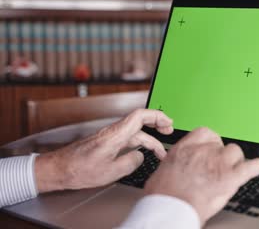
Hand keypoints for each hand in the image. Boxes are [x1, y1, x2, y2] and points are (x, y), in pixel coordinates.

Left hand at [34, 109, 172, 192]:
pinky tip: (143, 151)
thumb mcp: (111, 171)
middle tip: (169, 130)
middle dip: (157, 124)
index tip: (168, 122)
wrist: (60, 169)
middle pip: (140, 122)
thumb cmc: (79, 169)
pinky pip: (128, 138)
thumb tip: (141, 156)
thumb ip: (131, 162)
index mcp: (116, 135)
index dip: (157, 116)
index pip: (140, 116)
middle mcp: (114, 132)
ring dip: (150, 139)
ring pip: (135, 132)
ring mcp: (110, 137)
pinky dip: (140, 142)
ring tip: (160, 151)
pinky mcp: (107, 143)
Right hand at [144, 127, 258, 224]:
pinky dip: (258, 166)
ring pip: (235, 153)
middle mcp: (204, 151)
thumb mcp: (164, 170)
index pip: (206, 133)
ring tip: (233, 170)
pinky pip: (250, 167)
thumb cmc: (163, 195)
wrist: (169, 208)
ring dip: (235, 161)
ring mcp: (218, 163)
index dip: (212, 142)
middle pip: (222, 145)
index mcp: (186, 148)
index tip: (212, 147)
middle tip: (218, 167)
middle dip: (222, 155)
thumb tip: (180, 166)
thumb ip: (179, 163)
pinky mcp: (230, 177)